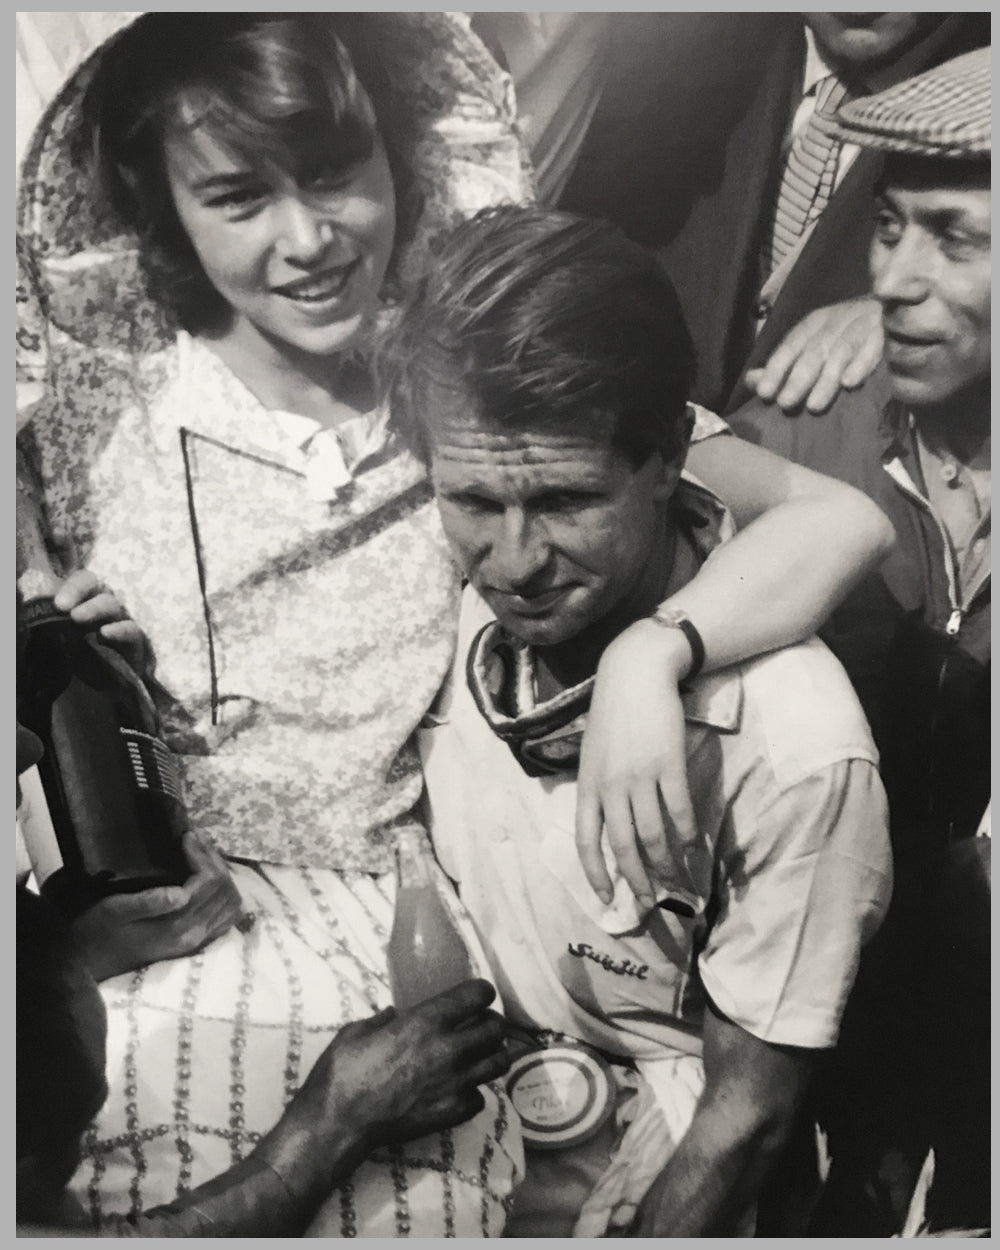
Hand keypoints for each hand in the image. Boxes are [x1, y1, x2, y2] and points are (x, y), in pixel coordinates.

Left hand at [53, 568, 153, 677]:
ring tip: (77, 617)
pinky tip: (105, 633)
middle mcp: (108, 606)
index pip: (85, 581)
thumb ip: (55, 623)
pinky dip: (119, 630)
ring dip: (95, 609)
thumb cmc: (84, 654)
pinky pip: (131, 631)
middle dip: (78, 593)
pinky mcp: (136, 642)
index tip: (58, 603)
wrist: (107, 681)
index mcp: (90, 600)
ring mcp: (123, 622)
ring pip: (113, 606)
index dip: (73, 587)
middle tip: (62, 607)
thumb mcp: (64, 637)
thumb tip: (38, 612)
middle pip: (99, 588)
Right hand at [71, 831, 242, 980]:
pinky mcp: (195, 942)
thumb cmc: (96, 932)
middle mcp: (193, 936)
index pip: (208, 883)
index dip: (201, 855)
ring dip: (221, 873)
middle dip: (213, 859)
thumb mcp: (114, 911)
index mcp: (176, 927)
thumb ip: (148, 902)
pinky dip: (223, 892)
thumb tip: (182, 892)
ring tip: (201, 852)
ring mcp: (196, 941)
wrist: (89, 964)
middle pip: (224, 890)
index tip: (186, 836)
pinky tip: (207, 876)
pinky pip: (226, 915)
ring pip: (230, 902)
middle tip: (194, 838)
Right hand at [279, 979, 509, 1163]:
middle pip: (497, 1028)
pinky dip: (473, 1092)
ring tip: (477, 1056)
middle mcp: (449, 1049)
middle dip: (492, 1023)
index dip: (481, 992)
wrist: (339, 1122)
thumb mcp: (358, 1030)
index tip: (477, 995)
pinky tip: (457, 1089)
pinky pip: (480, 1097)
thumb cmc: (342, 1072)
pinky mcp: (454, 1112)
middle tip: (479, 1026)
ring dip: (490, 1055)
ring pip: (499, 1063)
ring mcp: (455, 1083)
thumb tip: (396, 1014)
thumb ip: (383, 1019)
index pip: (477, 995)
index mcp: (425, 1021)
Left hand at [577, 620, 699, 910]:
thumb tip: (606, 824)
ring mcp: (640, 777)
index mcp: (587, 784)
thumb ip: (597, 787)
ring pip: (654, 836)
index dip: (595, 873)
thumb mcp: (593, 752)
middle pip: (623, 847)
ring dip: (667, 864)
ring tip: (677, 880)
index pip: (586, 840)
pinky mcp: (668, 765)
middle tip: (650, 901)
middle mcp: (610, 786)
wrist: (635, 673)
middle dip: (637, 880)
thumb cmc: (613, 712)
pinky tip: (696, 847)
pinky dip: (689, 835)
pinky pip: (680, 812)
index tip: (607, 898)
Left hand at [745, 298, 882, 413]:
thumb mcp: (809, 344)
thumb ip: (781, 364)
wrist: (889, 310)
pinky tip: (850, 383)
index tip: (765, 393)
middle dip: (798, 379)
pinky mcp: (884, 335)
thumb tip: (751, 380)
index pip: (790, 346)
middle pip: (814, 352)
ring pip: (840, 354)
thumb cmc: (841, 335)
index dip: (776, 369)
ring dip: (826, 380)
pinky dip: (861, 366)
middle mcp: (835, 322)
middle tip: (785, 404)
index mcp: (813, 323)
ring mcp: (860, 326)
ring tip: (814, 406)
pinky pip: (872, 350)